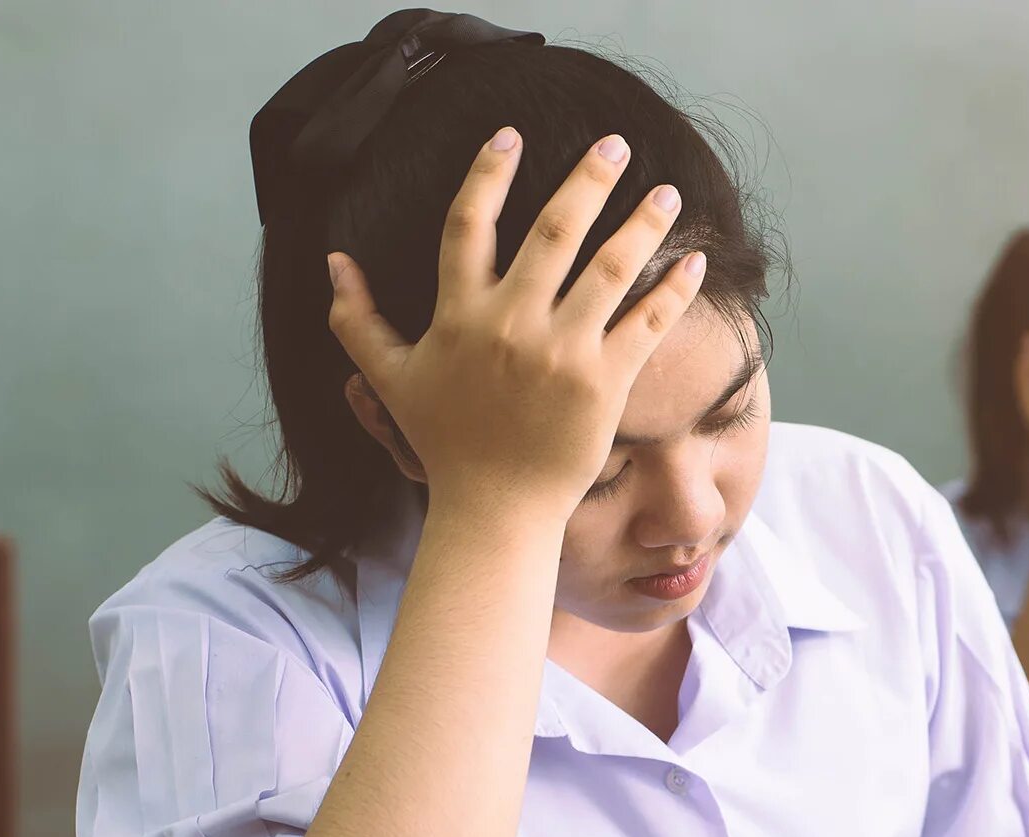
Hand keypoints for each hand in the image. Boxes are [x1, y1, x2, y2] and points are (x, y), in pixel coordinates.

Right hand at [324, 127, 706, 519]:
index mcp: (460, 315)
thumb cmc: (445, 443)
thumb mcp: (389, 379)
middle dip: (588, 180)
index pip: (471, 224)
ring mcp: (562, 352)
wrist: (496, 509)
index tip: (512, 135)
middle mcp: (512, 324)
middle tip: (614, 142)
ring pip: (608, 268)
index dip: (489, 173)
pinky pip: (646, 322)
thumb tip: (333, 261)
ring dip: (641, 222)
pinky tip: (694, 261)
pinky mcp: (604, 382)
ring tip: (669, 191)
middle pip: (554, 230)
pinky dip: (673, 290)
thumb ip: (357, 319)